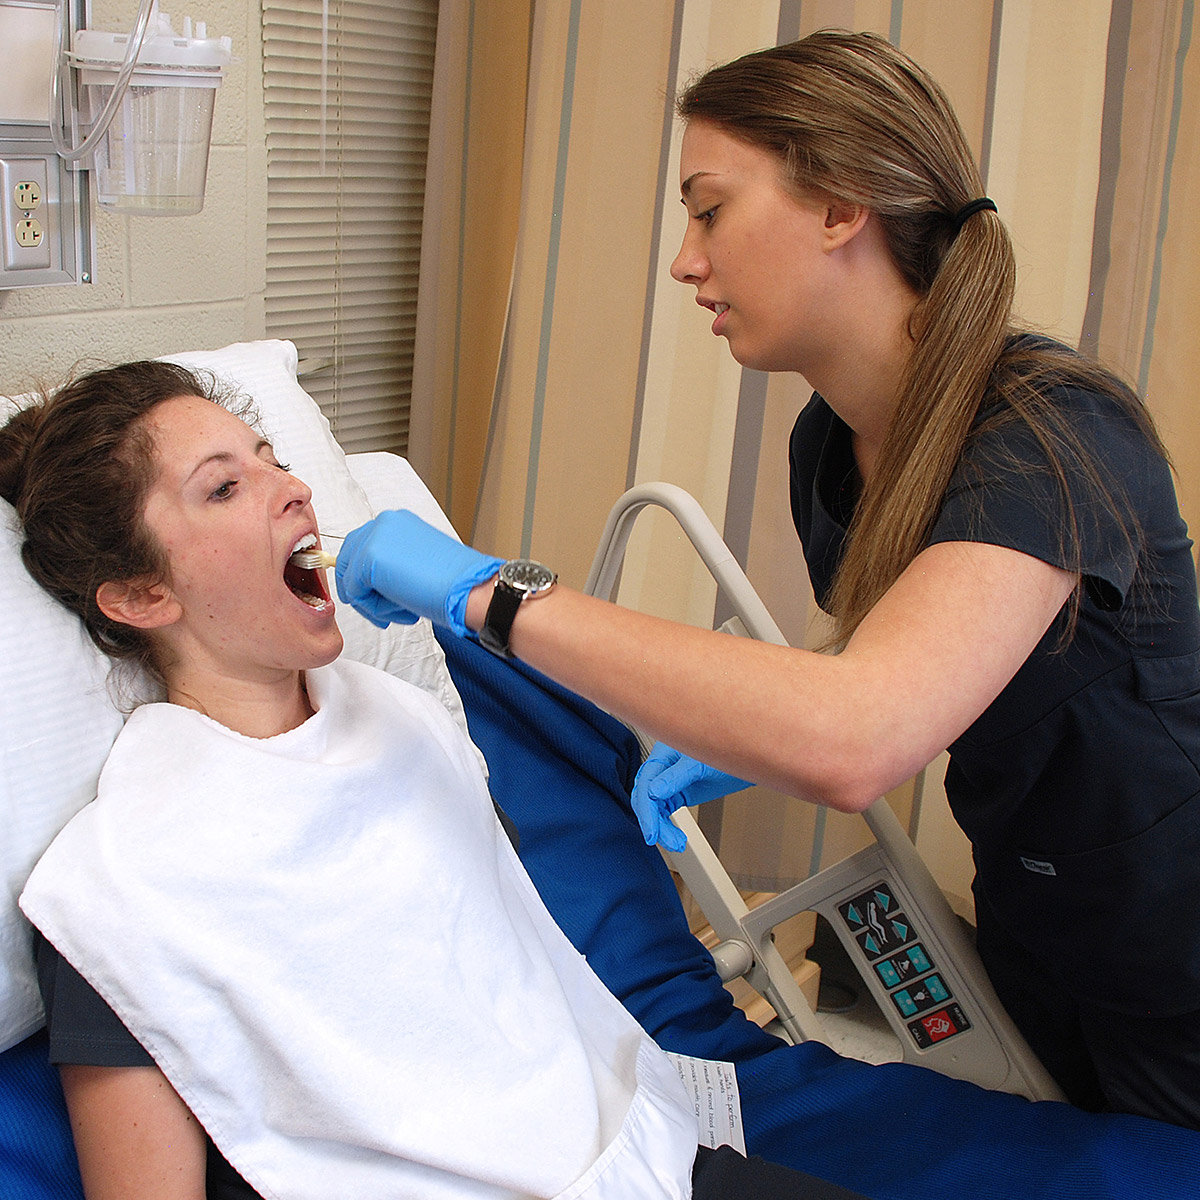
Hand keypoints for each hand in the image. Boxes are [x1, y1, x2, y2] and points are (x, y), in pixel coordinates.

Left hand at [335, 509, 503, 635]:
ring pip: (350, 578)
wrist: (470, 588)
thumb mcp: (417, 561)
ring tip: (402, 607)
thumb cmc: (454, 582)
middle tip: (385, 609)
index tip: (375, 595)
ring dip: (372, 602)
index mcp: (396, 521)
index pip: (359, 547)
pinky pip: (353, 592)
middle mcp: (383, 523)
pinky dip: (373, 607)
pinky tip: (401, 606)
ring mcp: (375, 538)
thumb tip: (369, 579)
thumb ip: (392, 562)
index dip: (364, 578)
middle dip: (363, 591)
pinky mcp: (369, 558)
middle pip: (347, 561)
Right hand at [630, 743, 751, 851]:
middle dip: (653, 822)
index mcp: (663, 754)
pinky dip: (668, 827)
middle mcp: (662, 767)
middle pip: (645, 798)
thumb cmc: (727, 751)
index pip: (645, 783)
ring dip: (662, 829)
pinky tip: (676, 837)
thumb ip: (675, 777)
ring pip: (654, 809)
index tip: (652, 831)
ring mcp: (669, 781)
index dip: (646, 809)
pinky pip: (665, 812)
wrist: (747, 760)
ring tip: (677, 843)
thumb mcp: (701, 765)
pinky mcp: (678, 793)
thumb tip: (652, 792)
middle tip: (666, 841)